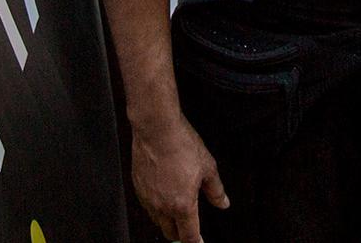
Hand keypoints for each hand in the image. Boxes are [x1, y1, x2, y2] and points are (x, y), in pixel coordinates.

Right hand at [131, 116, 228, 242]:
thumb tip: (223, 203)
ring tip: (176, 207)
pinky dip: (156, 206)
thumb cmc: (181, 145)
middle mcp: (162, 207)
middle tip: (189, 227)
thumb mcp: (208, 168)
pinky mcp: (138, 188)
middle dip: (181, 234)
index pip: (189, 236)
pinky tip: (163, 193)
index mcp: (182, 205)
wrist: (157, 129)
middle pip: (170, 233)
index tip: (199, 242)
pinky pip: (147, 206)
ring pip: (157, 220)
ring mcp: (147, 199)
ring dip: (167, 220)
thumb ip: (216, 191)